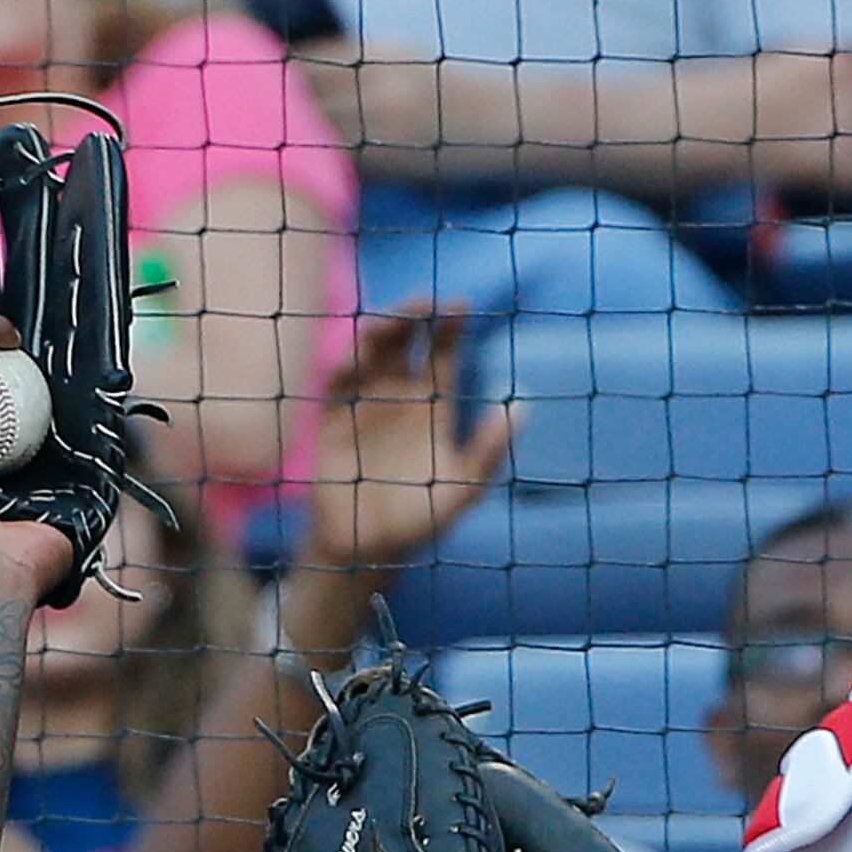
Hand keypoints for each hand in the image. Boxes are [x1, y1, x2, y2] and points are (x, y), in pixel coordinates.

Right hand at [301, 304, 515, 576]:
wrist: (370, 549)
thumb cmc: (422, 520)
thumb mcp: (465, 488)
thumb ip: (489, 451)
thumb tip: (521, 408)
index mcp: (433, 403)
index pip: (442, 351)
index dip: (449, 325)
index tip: (460, 304)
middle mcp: (398, 394)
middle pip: (403, 339)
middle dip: (410, 315)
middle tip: (421, 303)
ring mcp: (363, 404)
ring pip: (368, 352)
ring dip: (375, 333)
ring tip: (386, 326)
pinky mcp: (331, 421)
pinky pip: (334, 385)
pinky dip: (340, 367)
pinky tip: (352, 361)